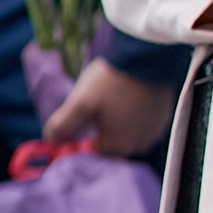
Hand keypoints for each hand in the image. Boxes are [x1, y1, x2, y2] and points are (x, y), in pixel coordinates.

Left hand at [41, 59, 175, 154]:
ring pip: (130, 137)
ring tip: (114, 103)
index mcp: (117, 146)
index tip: (79, 124)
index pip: (93, 155)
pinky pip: (145, 127)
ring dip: (120, 127)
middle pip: (113, 147)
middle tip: (97, 110)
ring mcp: (154, 132)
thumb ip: (62, 125)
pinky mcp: (164, 119)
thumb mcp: (80, 102)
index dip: (82, 141)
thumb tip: (49, 140)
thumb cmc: (111, 82)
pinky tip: (131, 101)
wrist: (147, 57)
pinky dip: (136, 119)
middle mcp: (139, 146)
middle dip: (102, 133)